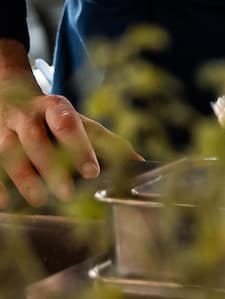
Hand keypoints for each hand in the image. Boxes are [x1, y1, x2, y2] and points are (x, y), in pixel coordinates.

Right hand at [0, 74, 99, 207]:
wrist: (9, 95)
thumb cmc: (51, 117)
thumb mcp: (77, 121)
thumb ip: (104, 140)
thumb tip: (138, 161)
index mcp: (54, 107)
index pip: (67, 123)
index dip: (79, 146)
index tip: (92, 171)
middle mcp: (26, 116)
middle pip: (35, 137)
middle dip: (51, 165)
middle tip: (67, 192)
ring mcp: (4, 129)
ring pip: (8, 150)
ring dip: (24, 176)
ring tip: (39, 199)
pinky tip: (5, 204)